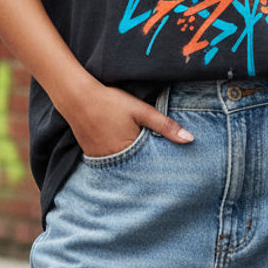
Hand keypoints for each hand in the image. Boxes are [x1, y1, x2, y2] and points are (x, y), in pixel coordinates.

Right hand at [58, 78, 192, 157]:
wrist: (77, 96)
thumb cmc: (111, 102)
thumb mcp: (142, 111)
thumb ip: (166, 126)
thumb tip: (190, 140)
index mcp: (128, 153)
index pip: (149, 167)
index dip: (159, 166)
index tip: (171, 170)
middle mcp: (113, 161)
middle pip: (135, 169)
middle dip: (146, 168)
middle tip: (158, 168)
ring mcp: (100, 159)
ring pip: (122, 166)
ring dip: (131, 164)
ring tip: (142, 163)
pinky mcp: (91, 154)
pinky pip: (109, 161)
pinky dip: (117, 159)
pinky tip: (122, 152)